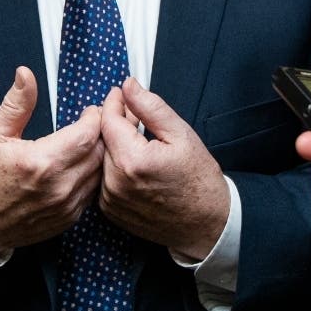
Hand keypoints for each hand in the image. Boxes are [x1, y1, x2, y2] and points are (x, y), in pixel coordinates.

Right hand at [0, 67, 103, 260]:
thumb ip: (17, 103)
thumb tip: (26, 75)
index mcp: (40, 162)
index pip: (86, 135)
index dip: (94, 118)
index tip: (90, 110)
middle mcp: (57, 187)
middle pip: (99, 154)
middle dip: (101, 134)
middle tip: (94, 122)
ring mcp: (64, 207)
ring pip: (99, 175)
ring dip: (98, 156)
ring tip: (89, 142)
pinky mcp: (66, 220)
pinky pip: (90, 194)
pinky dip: (90, 177)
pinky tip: (80, 166)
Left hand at [99, 79, 228, 259]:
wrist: (207, 224)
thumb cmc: (199, 180)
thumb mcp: (180, 134)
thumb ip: (150, 107)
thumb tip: (128, 86)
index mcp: (132, 161)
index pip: (108, 120)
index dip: (114, 103)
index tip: (120, 93)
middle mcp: (116, 183)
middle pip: (104, 140)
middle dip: (117, 125)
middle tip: (136, 119)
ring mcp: (111, 200)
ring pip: (103, 159)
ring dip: (116, 147)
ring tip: (140, 145)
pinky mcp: (111, 211)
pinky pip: (105, 180)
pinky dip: (116, 169)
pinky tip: (136, 167)